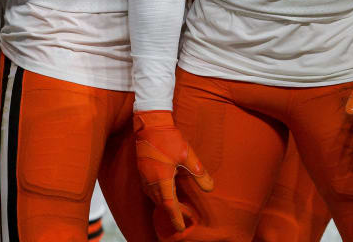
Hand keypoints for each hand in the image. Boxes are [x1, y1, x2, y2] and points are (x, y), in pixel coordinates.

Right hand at [133, 110, 213, 234]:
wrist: (150, 124)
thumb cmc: (169, 138)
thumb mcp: (187, 155)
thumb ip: (198, 173)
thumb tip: (210, 188)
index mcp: (161, 179)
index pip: (169, 205)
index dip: (176, 218)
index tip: (182, 228)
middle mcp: (150, 181)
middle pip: (161, 203)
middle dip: (173, 212)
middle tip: (186, 217)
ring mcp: (144, 176)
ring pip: (154, 197)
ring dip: (166, 204)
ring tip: (177, 207)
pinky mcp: (142, 171)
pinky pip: (150, 190)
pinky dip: (159, 196)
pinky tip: (165, 193)